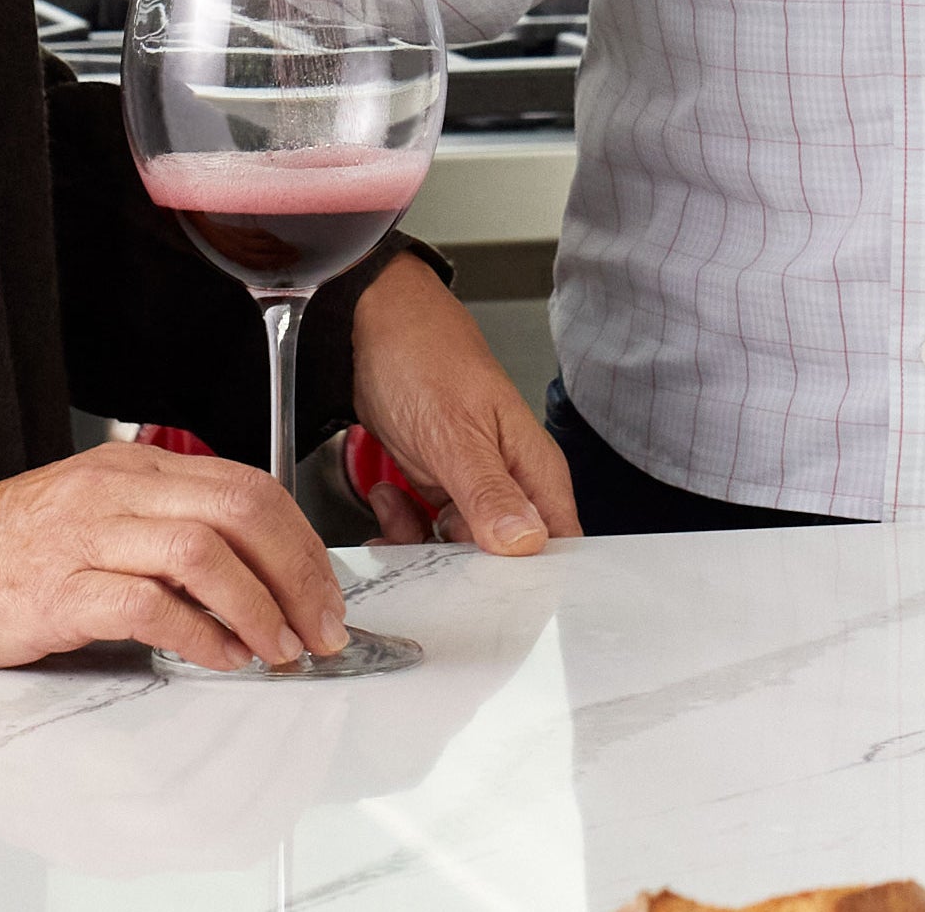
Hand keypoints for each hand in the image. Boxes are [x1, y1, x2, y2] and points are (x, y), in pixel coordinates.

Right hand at [0, 442, 349, 671]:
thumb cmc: (2, 549)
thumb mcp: (95, 515)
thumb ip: (165, 530)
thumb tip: (251, 576)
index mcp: (132, 468)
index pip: (248, 486)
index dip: (302, 541)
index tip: (326, 592)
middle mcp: (115, 491)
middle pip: (241, 511)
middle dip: (299, 574)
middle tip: (322, 628)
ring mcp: (86, 538)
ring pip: (203, 552)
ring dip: (259, 606)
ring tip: (280, 649)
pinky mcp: (57, 592)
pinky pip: (148, 606)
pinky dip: (198, 635)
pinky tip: (221, 658)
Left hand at [346, 251, 577, 552]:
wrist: (365, 326)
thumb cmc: (422, 355)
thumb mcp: (453, 432)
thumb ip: (489, 491)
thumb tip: (527, 544)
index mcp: (534, 469)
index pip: (559, 546)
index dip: (534, 580)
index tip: (493, 600)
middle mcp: (510, 482)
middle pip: (506, 561)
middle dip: (463, 567)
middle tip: (427, 555)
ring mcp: (472, 486)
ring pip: (460, 550)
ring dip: (422, 544)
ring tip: (397, 512)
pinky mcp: (438, 485)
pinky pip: (427, 530)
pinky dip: (402, 525)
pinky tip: (388, 497)